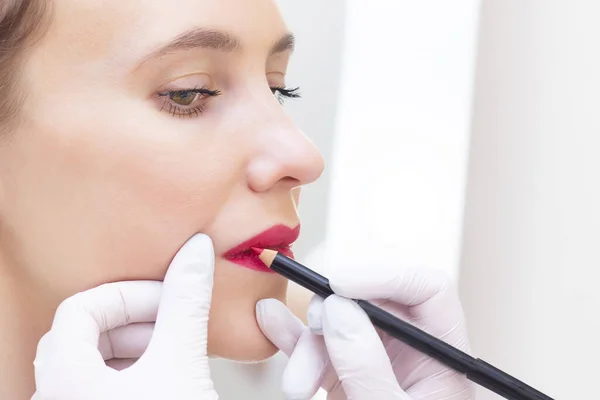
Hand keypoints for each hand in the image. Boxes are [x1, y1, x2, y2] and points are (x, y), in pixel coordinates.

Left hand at [32, 234, 218, 399]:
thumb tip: (195, 255)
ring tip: (174, 353)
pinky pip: (101, 386)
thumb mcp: (181, 362)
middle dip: (135, 321)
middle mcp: (57, 397)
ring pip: (93, 361)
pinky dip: (134, 371)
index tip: (165, 298)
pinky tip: (166, 377)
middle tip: (171, 325)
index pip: (79, 308)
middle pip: (84, 333)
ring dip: (137, 346)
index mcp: (64, 379)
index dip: (128, 296)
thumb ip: (186, 304)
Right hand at [256, 266, 473, 399]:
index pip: (425, 290)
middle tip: (315, 334)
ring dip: (309, 345)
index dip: (386, 275)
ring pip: (339, 324)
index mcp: (441, 354)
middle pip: (372, 303)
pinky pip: (318, 344)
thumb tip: (342, 312)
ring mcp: (375, 357)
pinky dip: (293, 337)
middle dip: (334, 317)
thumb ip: (368, 366)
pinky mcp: (345, 371)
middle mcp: (409, 349)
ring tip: (294, 385)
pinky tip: (273, 323)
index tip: (342, 284)